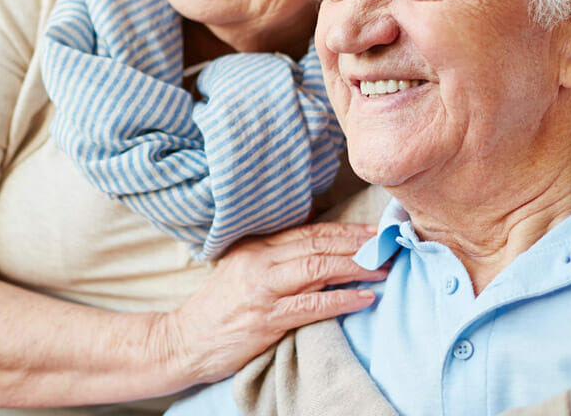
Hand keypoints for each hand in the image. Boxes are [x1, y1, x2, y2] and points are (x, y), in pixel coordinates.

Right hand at [157, 221, 383, 385]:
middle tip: (387, 245)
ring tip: (382, 269)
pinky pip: (312, 305)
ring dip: (356, 267)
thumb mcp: (240, 270)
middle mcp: (259, 262)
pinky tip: (364, 298)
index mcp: (254, 247)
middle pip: (317, 244)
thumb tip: (315, 245)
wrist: (183, 342)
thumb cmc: (216, 310)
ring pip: (317, 268)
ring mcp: (262, 290)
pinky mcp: (266, 319)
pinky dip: (341, 299)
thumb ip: (272, 257)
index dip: (344, 230)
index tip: (372, 231)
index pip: (308, 231)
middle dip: (357, 244)